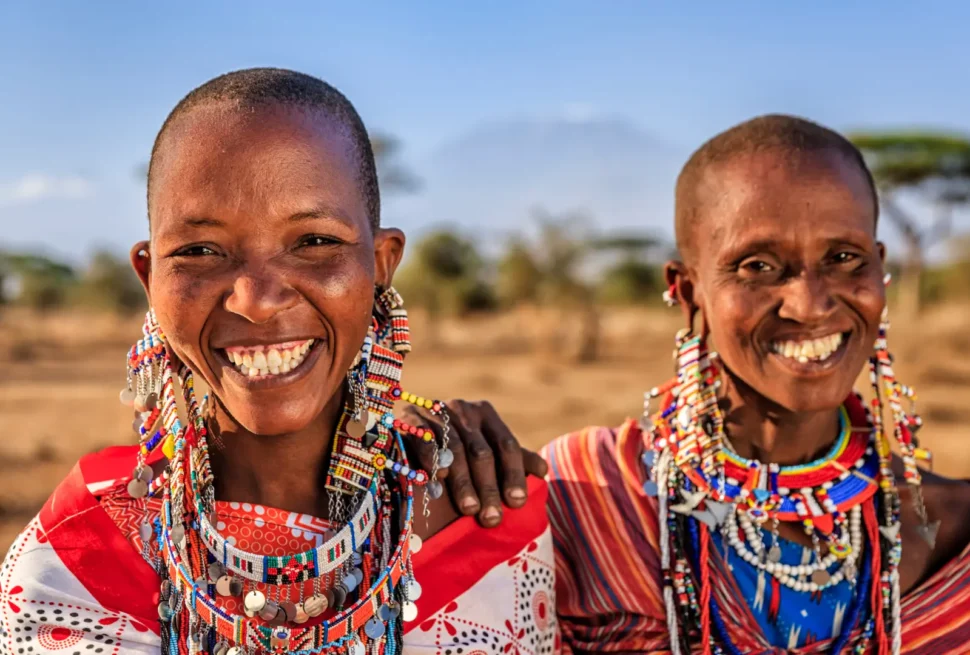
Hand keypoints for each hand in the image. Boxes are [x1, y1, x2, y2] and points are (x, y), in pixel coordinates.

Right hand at [400, 399, 547, 527]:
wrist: (408, 430)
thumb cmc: (456, 449)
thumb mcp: (487, 449)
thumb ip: (514, 459)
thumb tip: (543, 471)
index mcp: (486, 414)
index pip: (506, 445)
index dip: (513, 474)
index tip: (517, 503)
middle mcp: (462, 409)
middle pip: (481, 452)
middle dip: (488, 487)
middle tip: (492, 518)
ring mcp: (435, 411)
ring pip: (455, 451)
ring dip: (463, 483)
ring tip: (469, 510)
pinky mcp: (409, 419)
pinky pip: (424, 442)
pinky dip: (432, 464)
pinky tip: (438, 486)